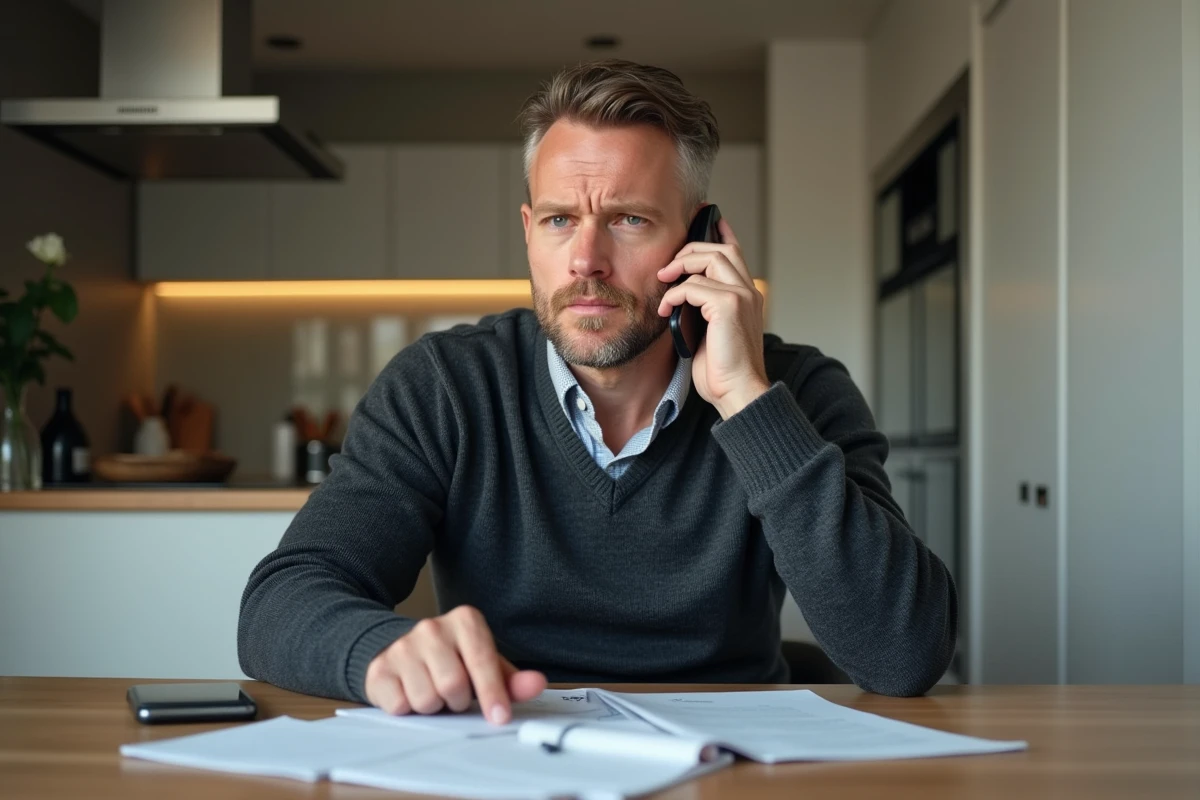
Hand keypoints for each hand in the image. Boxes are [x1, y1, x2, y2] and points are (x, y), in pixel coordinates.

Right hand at [364, 605, 546, 724]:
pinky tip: (410, 693)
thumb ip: (512, 679)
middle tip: (454, 695)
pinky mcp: (380, 668)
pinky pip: (400, 706)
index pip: (483, 662)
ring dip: (433, 707)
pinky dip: (409, 710)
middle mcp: (432, 627)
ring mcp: (402, 646)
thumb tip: (537, 684)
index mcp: (466, 621)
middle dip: (457, 701)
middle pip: (453, 686)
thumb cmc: (453, 662)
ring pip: (426, 700)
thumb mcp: (485, 666)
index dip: (493, 694)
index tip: (500, 718)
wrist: (400, 651)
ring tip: (432, 692)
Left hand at [657, 216, 769, 418]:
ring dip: (680, 266)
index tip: (705, 216)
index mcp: (748, 295)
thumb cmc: (722, 369)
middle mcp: (750, 290)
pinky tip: (666, 309)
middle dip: (690, 248)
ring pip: (709, 258)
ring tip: (663, 281)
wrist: (737, 391)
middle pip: (720, 248)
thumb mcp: (709, 331)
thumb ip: (701, 307)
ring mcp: (742, 295)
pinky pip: (693, 285)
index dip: (720, 232)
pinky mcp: (729, 304)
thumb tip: (678, 293)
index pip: (735, 252)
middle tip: (667, 266)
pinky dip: (674, 294)